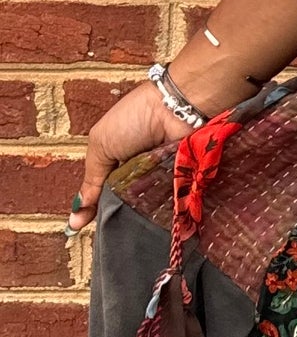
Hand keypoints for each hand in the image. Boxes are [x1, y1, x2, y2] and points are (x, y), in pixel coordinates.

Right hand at [66, 78, 205, 233]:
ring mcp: (159, 180)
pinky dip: (159, 210)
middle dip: (115, 215)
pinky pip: (167, 204)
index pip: (102, 194)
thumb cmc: (134, 119)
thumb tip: (77, 209)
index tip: (78, 228)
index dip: (92, 210)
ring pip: (144, 209)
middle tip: (106, 227)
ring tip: (126, 227)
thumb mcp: (101, 146)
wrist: (174, 108)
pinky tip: (149, 221)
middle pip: (124, 205)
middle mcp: (137, 174)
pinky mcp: (179, 184)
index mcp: (115, 162)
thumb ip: (92, 179)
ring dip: (136, 215)